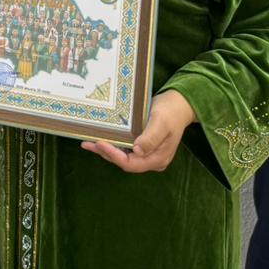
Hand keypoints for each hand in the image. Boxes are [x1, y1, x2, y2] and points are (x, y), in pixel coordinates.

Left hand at [81, 90, 195, 173]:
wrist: (179, 105)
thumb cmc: (171, 112)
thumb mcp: (161, 123)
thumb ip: (151, 138)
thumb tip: (137, 151)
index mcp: (158, 158)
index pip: (132, 164)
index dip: (114, 156)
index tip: (100, 143)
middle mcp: (151, 160)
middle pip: (125, 162)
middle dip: (106, 153)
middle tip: (88, 142)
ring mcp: (147, 154)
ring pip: (123, 156)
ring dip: (106, 150)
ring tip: (88, 142)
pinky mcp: (142, 146)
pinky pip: (125, 149)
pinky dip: (112, 145)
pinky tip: (99, 139)